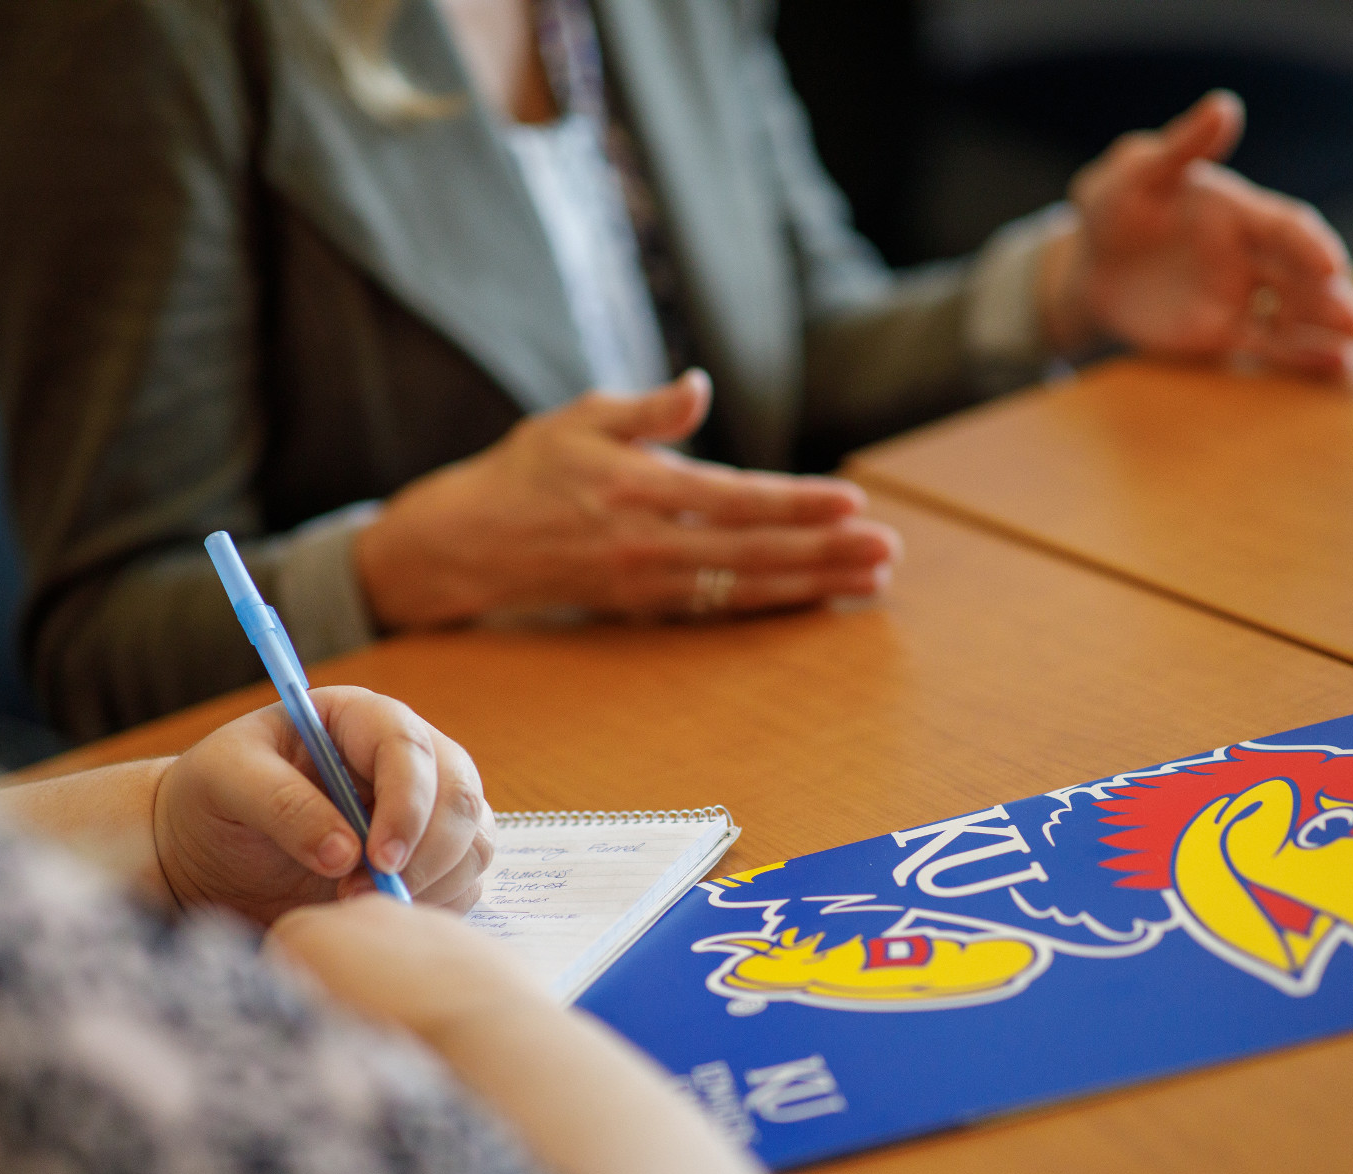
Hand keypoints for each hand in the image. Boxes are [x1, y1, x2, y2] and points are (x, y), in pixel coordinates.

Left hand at [152, 686, 494, 923]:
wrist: (205, 855)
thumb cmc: (212, 800)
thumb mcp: (225, 781)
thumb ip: (282, 805)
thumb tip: (345, 853)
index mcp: (359, 721)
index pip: (410, 747)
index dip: (407, 802)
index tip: (377, 858)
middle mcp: (405, 760)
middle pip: (460, 795)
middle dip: (426, 851)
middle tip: (363, 894)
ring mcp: (423, 811)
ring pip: (472, 841)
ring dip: (431, 882)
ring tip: (360, 905)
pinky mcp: (427, 860)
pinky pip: (464, 882)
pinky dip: (436, 905)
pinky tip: (380, 914)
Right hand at [352, 369, 902, 628]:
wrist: (466, 544)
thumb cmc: (527, 470)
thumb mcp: (580, 419)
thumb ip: (648, 409)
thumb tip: (700, 387)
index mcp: (633, 488)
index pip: (733, 499)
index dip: (795, 504)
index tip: (851, 501)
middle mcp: (644, 543)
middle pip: (752, 553)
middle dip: (824, 554)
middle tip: (886, 551)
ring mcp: (645, 583)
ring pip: (744, 588)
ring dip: (812, 586)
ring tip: (871, 580)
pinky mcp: (643, 608)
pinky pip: (720, 609)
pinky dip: (773, 604)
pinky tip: (818, 598)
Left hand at [1044, 90, 1352, 378]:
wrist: (1089, 261)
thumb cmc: (1114, 205)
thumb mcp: (1136, 174)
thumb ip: (1181, 149)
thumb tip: (1223, 107)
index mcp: (1241, 212)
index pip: (1287, 228)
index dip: (1311, 245)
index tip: (1333, 264)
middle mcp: (1253, 256)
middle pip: (1304, 278)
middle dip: (1334, 299)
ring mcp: (1242, 297)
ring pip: (1301, 314)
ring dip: (1339, 330)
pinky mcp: (1222, 334)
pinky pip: (1268, 347)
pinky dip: (1304, 357)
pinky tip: (1342, 366)